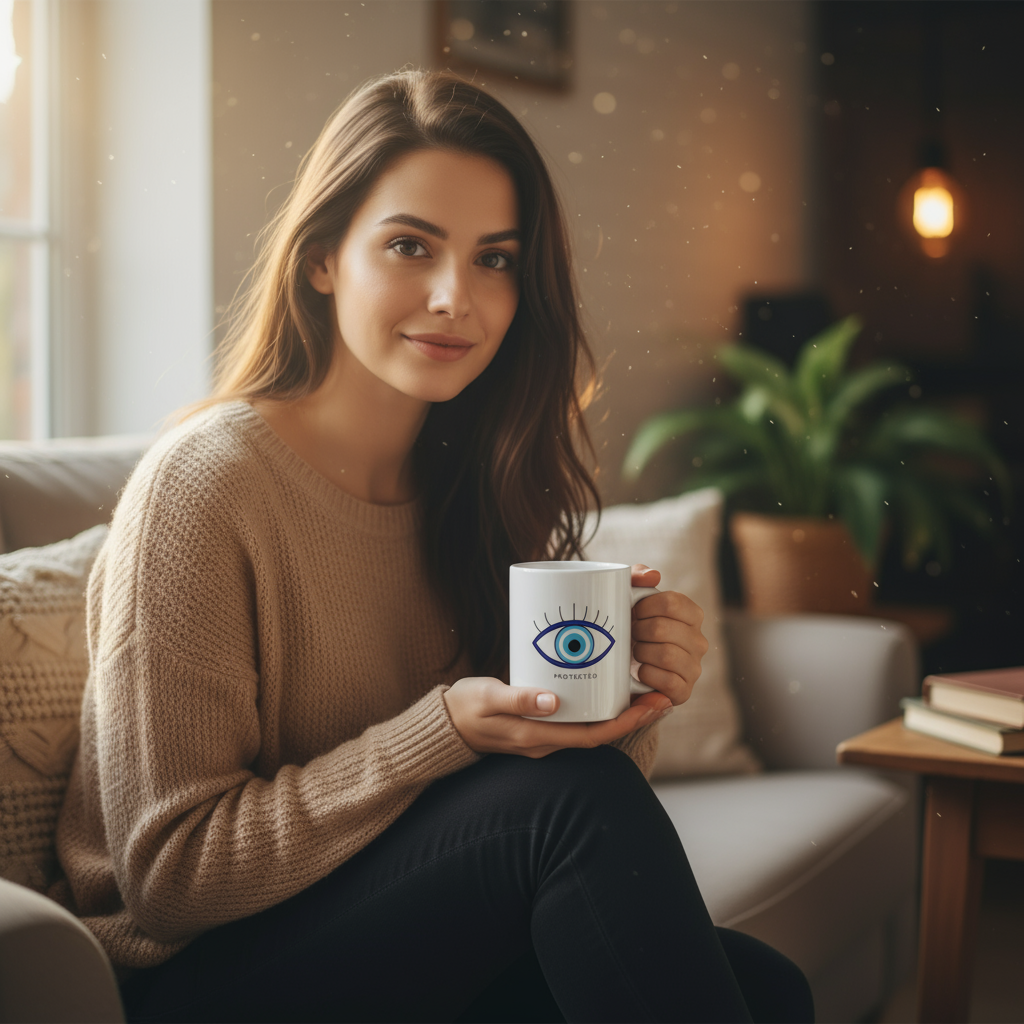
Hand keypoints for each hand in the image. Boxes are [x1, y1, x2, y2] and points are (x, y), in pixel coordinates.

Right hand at [443, 676, 672, 757]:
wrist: (446, 724)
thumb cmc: (465, 708)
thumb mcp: (487, 698)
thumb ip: (517, 699)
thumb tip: (551, 701)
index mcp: (537, 738)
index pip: (593, 735)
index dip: (626, 723)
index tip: (652, 705)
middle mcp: (546, 743)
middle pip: (601, 734)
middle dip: (633, 718)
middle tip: (661, 695)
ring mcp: (545, 737)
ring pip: (592, 729)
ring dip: (620, 714)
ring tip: (645, 691)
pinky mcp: (541, 727)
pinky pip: (578, 722)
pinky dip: (599, 709)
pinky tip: (608, 690)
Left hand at [629, 564, 707, 707]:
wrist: (621, 666)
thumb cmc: (629, 626)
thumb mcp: (629, 596)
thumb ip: (638, 576)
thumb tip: (654, 576)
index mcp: (691, 615)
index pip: (672, 602)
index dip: (645, 606)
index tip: (634, 612)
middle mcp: (699, 641)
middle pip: (663, 629)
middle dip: (638, 631)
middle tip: (631, 634)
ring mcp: (694, 668)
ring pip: (667, 655)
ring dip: (642, 653)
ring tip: (635, 652)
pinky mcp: (684, 691)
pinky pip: (668, 682)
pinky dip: (648, 675)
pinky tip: (640, 671)